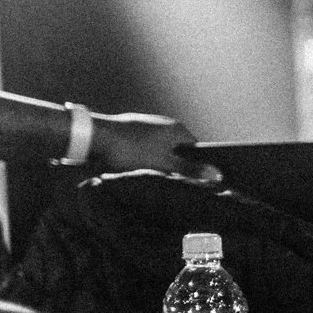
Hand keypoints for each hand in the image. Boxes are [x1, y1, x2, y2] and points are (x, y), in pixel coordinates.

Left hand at [91, 112, 220, 183]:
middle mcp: (164, 125)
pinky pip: (146, 151)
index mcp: (177, 129)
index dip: (199, 168)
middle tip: (176, 187)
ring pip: (162, 152)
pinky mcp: (132, 134)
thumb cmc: (131, 150)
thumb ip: (189, 169)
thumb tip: (217, 174)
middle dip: (178, 169)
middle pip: (180, 152)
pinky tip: (140, 173)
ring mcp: (147, 128)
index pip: (198, 151)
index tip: (199, 185)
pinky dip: (146, 162)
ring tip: (157, 182)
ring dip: (160, 166)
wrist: (95, 138)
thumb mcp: (163, 163)